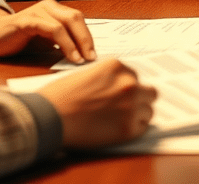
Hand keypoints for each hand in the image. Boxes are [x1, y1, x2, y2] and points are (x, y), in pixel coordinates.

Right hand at [0, 0, 96, 64]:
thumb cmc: (20, 39)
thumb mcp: (45, 41)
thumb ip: (61, 43)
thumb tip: (84, 55)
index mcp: (56, 10)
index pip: (79, 20)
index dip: (88, 37)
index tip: (95, 55)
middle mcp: (49, 7)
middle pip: (76, 18)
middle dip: (87, 39)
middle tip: (92, 58)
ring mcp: (38, 12)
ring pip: (66, 23)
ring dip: (77, 43)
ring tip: (82, 60)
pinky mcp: (27, 21)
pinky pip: (51, 29)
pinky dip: (64, 43)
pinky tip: (69, 56)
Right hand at [37, 59, 157, 147]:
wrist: (49, 117)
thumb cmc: (60, 96)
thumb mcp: (87, 74)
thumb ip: (107, 79)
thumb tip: (116, 89)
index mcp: (117, 67)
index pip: (135, 77)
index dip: (128, 89)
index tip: (121, 97)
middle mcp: (128, 83)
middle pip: (149, 93)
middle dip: (139, 100)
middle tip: (125, 109)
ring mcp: (130, 105)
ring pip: (148, 111)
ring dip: (137, 116)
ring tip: (118, 121)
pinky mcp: (127, 128)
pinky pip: (141, 128)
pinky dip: (132, 130)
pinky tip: (116, 130)